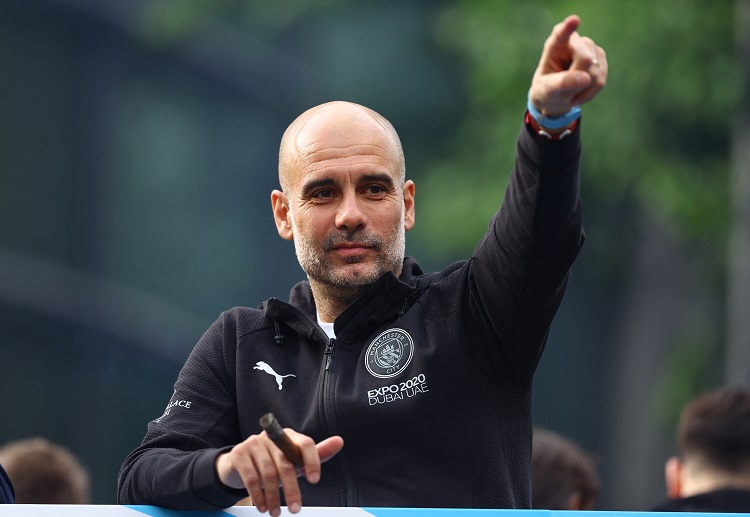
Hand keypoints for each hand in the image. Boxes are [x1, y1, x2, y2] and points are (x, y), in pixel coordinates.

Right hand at [215, 429, 343, 515]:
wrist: (240, 462)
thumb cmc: (274, 462)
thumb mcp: (295, 460)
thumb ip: (317, 454)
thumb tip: (339, 441)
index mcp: (289, 435)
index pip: (305, 444)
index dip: (312, 461)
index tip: (315, 481)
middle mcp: (272, 436)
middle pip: (286, 463)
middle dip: (292, 489)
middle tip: (296, 509)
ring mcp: (254, 443)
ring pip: (268, 473)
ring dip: (273, 496)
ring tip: (276, 512)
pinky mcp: (239, 453)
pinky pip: (251, 477)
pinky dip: (258, 495)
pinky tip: (263, 506)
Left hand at [529, 15, 607, 117]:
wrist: (556, 96)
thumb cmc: (547, 90)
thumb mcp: (547, 89)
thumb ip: (562, 83)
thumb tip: (585, 78)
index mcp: (554, 46)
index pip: (560, 34)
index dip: (568, 28)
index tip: (574, 20)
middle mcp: (574, 41)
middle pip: (585, 59)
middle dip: (577, 78)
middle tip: (563, 90)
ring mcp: (589, 48)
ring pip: (595, 71)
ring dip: (582, 88)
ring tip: (569, 92)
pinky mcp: (600, 58)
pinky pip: (601, 80)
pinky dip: (590, 92)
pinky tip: (579, 95)